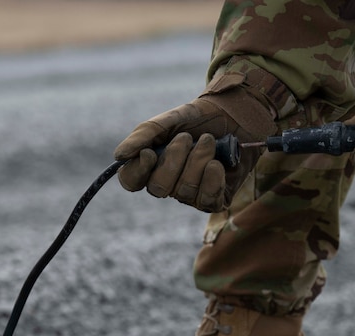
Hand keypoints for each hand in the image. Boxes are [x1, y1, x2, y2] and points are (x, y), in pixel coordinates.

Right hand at [114, 80, 276, 211]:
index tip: (150, 152)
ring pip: (184, 192)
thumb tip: (119, 155)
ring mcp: (191, 194)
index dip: (137, 171)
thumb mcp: (169, 120)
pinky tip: (218, 164)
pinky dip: (212, 179)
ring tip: (209, 141)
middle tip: (187, 138)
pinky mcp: (215, 198)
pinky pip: (207, 201)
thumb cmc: (199, 118)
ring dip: (198, 161)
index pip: (131, 181)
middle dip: (174, 159)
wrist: (235, 114)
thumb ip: (144, 134)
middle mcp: (169, 184)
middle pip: (158, 188)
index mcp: (151, 165)